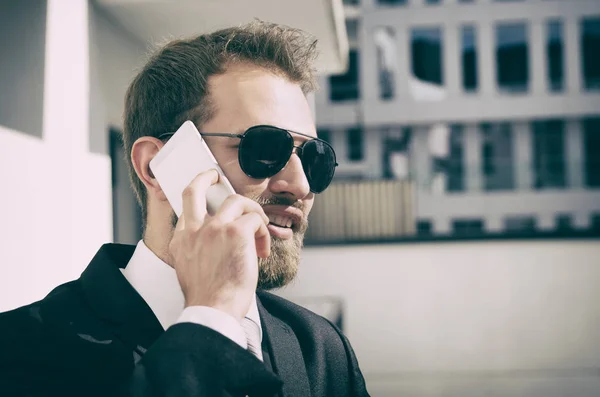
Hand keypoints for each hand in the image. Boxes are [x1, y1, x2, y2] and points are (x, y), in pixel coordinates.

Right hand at [169, 170, 270, 320]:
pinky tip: (262, 250)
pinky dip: (263, 233)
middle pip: (195, 189)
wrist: (212, 311)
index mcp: (180, 240)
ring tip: (258, 229)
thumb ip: (197, 251)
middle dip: (205, 177)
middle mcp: (194, 230)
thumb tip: (216, 245)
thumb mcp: (189, 270)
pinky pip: (255, 219)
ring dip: (252, 212)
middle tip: (215, 176)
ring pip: (236, 200)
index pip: (185, 209)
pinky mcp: (236, 232)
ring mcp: (214, 228)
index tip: (206, 200)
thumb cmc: (208, 298)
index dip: (197, 201)